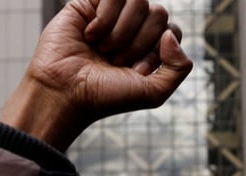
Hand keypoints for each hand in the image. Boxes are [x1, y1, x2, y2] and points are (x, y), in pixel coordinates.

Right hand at [0, 0, 193, 149]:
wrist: (65, 92)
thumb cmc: (105, 96)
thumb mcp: (154, 93)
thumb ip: (180, 67)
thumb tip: (170, 33)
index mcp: (150, 46)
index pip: (173, 30)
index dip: (156, 51)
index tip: (136, 71)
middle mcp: (133, 28)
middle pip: (159, 13)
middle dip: (138, 42)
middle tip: (116, 60)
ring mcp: (112, 14)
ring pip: (140, 0)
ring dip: (121, 32)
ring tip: (103, 49)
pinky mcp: (90, 3)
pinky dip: (105, 19)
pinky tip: (90, 35)